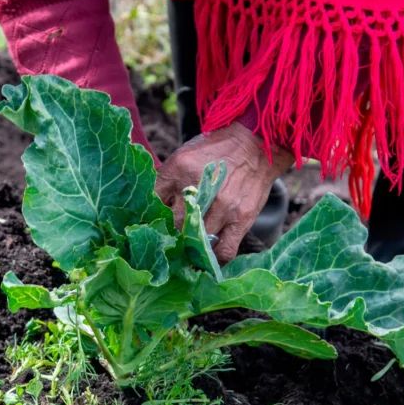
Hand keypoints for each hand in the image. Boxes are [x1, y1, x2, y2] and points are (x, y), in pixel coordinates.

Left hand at [155, 122, 294, 263]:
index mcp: (179, 170)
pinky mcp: (241, 219)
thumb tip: (149, 209)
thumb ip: (164, 182)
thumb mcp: (182, 158)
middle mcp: (200, 189)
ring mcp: (222, 206)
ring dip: (189, 249)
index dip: (150, 218)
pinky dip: (213, 259)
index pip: (154, 202)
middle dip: (168, 236)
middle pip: (174, 226)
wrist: (254, 145)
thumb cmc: (214, 153)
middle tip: (165, 243)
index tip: (149, 228)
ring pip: (196, 242)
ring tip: (184, 252)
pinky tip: (206, 258)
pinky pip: (225, 251)